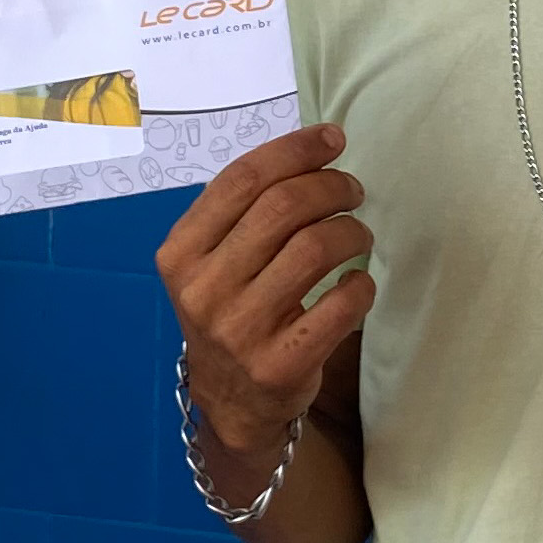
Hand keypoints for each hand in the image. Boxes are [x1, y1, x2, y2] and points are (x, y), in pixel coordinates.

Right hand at [157, 126, 376, 461]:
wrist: (232, 403)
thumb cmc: (230, 311)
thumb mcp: (212, 262)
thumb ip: (246, 211)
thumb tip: (318, 148)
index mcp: (181, 254)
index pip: (241, 180)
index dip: (294, 150)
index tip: (333, 139)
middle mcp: (203, 290)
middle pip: (283, 207)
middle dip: (331, 186)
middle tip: (352, 191)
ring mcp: (240, 331)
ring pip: (315, 248)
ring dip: (351, 230)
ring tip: (357, 233)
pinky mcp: (280, 366)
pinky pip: (341, 304)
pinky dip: (361, 284)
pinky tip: (357, 282)